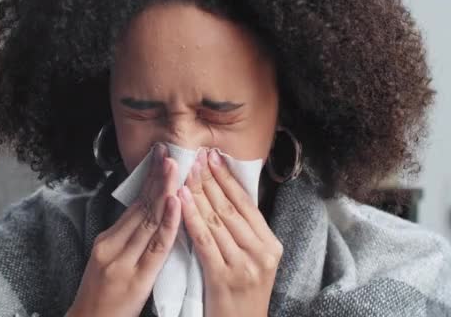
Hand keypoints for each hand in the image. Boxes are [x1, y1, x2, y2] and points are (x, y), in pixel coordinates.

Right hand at [67, 144, 181, 316]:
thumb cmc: (100, 298)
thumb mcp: (106, 262)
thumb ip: (125, 240)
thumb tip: (147, 215)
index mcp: (108, 240)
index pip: (134, 205)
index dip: (150, 181)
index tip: (161, 159)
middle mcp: (113, 245)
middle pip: (141, 207)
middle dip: (157, 178)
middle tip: (169, 151)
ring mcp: (123, 260)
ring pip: (149, 220)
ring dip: (164, 191)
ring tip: (175, 166)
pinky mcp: (136, 277)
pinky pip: (157, 246)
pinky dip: (168, 221)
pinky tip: (175, 202)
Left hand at [177, 149, 282, 316]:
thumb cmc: (241, 296)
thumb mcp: (254, 263)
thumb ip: (243, 234)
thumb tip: (223, 197)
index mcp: (271, 245)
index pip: (247, 204)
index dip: (228, 178)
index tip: (213, 156)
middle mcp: (261, 253)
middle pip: (230, 208)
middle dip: (210, 179)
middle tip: (196, 156)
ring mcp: (244, 265)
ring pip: (216, 220)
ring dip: (198, 193)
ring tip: (185, 171)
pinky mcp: (223, 278)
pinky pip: (204, 240)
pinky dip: (191, 217)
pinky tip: (180, 199)